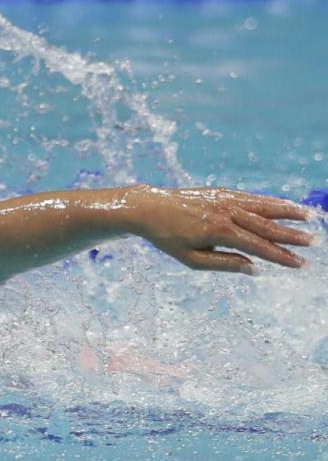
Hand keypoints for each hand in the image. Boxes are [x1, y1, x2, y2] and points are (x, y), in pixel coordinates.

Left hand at [126, 185, 315, 273]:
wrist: (149, 207)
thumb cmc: (167, 238)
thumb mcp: (190, 259)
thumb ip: (223, 263)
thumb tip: (253, 268)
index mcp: (219, 231)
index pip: (257, 246)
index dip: (280, 256)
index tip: (299, 264)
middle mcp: (226, 212)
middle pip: (265, 225)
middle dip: (290, 235)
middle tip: (313, 243)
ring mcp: (224, 199)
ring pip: (262, 205)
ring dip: (287, 211)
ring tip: (309, 216)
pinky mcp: (221, 192)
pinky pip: (251, 197)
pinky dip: (270, 201)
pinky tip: (283, 205)